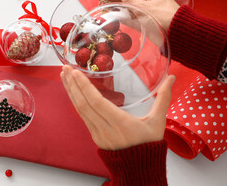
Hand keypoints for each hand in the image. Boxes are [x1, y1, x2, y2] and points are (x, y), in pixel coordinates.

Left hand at [60, 65, 174, 149]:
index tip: (74, 73)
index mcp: (120, 124)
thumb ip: (164, 98)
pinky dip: (75, 101)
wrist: (139, 169)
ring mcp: (97, 133)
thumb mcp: (158, 122)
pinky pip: (82, 115)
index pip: (96, 102)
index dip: (84, 87)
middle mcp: (105, 128)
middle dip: (72, 85)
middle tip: (64, 69)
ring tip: (64, 76)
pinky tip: (72, 91)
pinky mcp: (93, 135)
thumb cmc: (149, 144)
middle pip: (83, 104)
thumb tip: (172, 78)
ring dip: (70, 91)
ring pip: (79, 110)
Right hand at [100, 0, 179, 31]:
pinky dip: (122, 16)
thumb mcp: (143, 7)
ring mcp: (146, 11)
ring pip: (128, 7)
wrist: (176, 35)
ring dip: (116, 6)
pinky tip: (112, 15)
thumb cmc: (162, 18)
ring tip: (103, 6)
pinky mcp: (145, 21)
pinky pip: (131, 17)